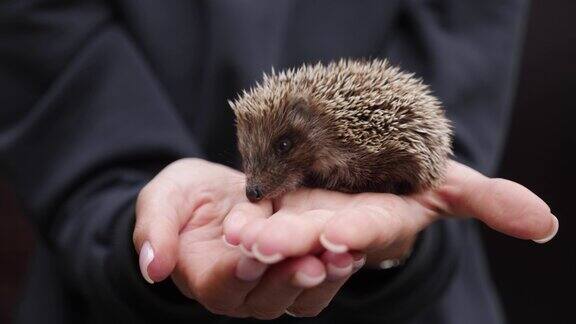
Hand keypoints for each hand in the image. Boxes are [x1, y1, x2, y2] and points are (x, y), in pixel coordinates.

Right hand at [132, 158, 360, 318]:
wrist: (219, 193)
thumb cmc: (187, 197)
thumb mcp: (162, 200)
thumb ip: (154, 230)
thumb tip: (152, 267)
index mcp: (206, 277)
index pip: (220, 285)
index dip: (236, 274)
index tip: (252, 256)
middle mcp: (243, 291)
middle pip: (266, 298)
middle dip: (288, 281)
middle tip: (311, 263)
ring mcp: (274, 284)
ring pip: (299, 296)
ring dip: (323, 279)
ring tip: (342, 257)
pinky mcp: (300, 268)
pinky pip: (322, 278)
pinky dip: (338, 266)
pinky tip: (355, 247)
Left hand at [224, 160, 557, 268]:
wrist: (341, 156)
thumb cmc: (396, 171)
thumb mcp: (440, 177)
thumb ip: (485, 198)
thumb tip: (548, 226)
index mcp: (375, 221)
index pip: (371, 230)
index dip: (358, 234)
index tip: (340, 236)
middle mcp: (337, 230)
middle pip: (316, 239)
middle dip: (298, 242)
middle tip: (272, 242)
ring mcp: (301, 225)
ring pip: (279, 242)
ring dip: (261, 240)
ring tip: (244, 235)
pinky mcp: (269, 213)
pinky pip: (252, 222)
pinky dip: (242, 222)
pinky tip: (230, 224)